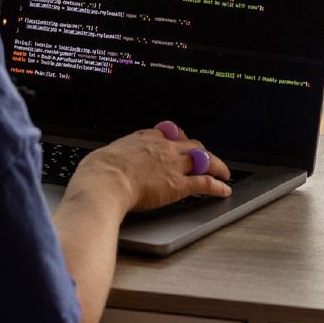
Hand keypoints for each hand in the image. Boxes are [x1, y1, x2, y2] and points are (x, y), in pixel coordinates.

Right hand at [70, 120, 231, 213]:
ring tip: (224, 172)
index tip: (180, 141)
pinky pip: (205, 182)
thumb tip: (103, 165)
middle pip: (191, 144)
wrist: (106, 180)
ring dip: (217, 166)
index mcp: (144, 139)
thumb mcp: (105, 155)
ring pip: (204, 160)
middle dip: (201, 151)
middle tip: (206, 157)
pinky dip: (218, 186)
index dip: (177, 138)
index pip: (168, 133)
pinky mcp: (179, 184)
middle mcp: (163, 148)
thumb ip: (113, 158)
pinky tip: (224, 189)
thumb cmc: (99, 170)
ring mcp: (174, 165)